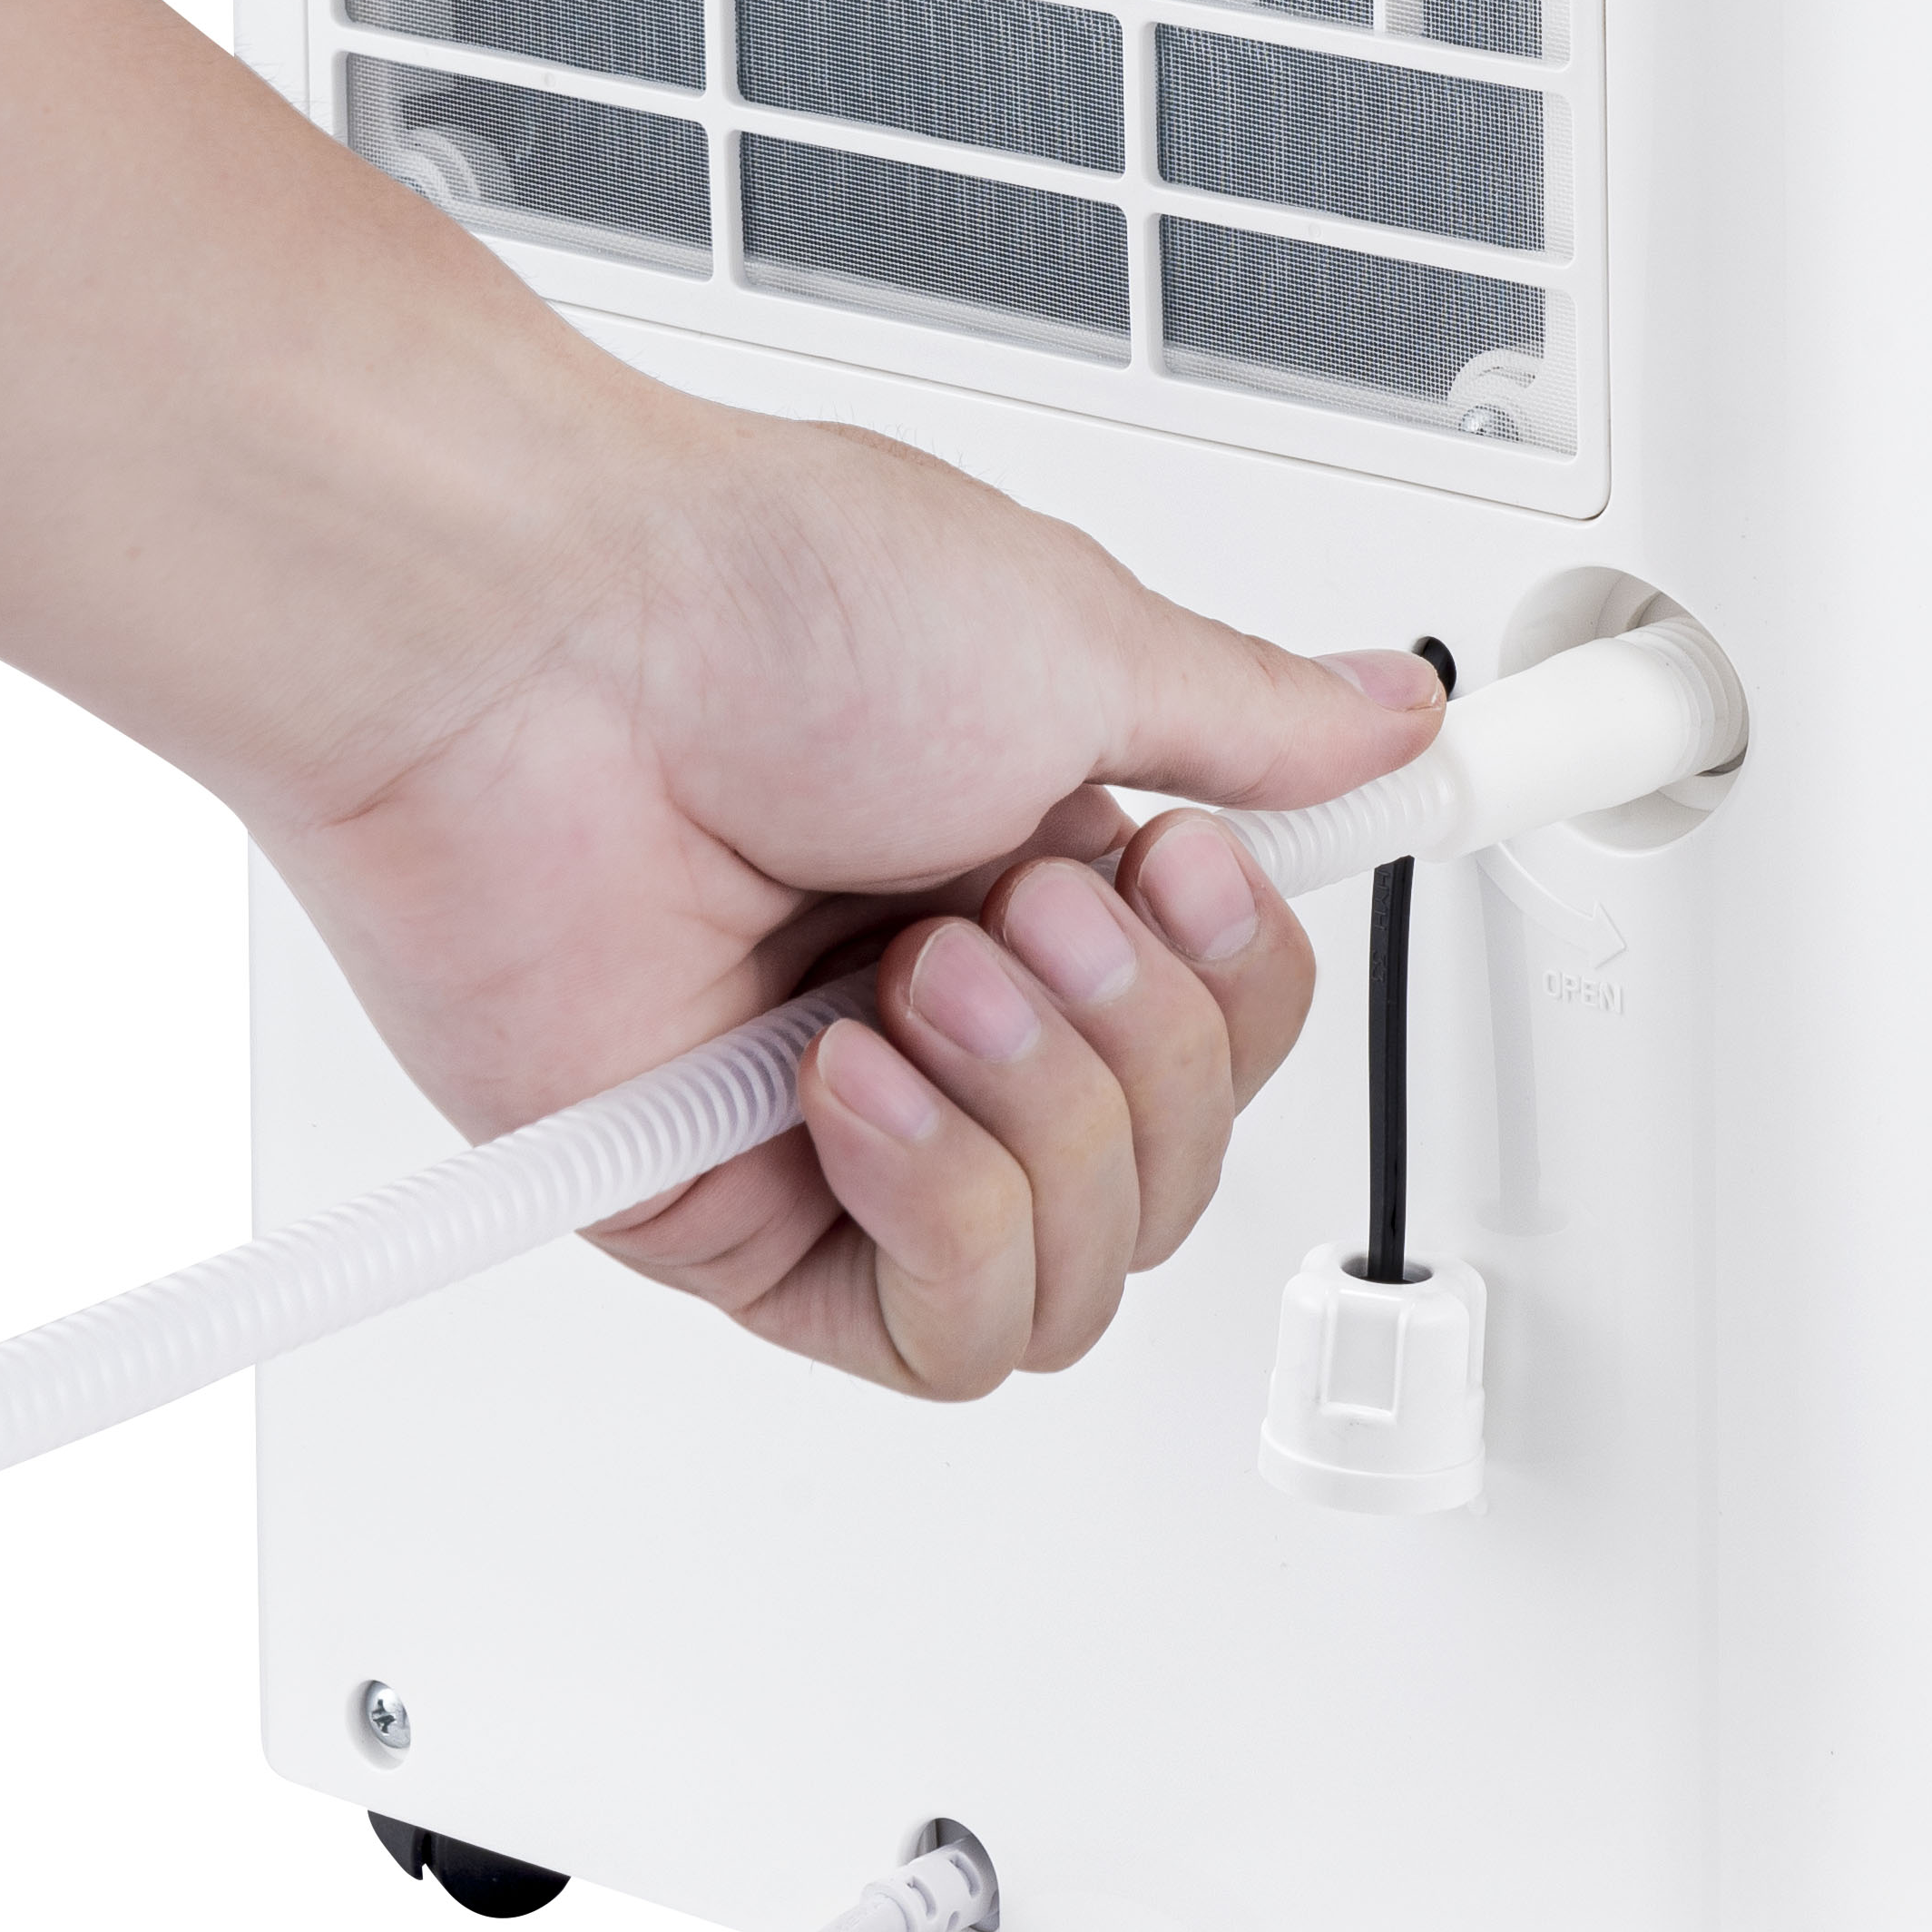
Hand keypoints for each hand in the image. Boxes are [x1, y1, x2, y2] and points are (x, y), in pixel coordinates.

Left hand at [252, 364, 1445, 1396]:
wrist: (538, 657)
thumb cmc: (754, 599)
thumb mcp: (1078, 632)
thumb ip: (1252, 722)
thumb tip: (1393, 711)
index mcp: (1032, 852)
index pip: (1234, 1027)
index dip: (1252, 983)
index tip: (1219, 872)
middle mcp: (945, 994)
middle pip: (1178, 1168)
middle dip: (1139, 1044)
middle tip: (1030, 904)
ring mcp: (847, 1114)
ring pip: (1078, 1273)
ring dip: (1039, 1119)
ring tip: (921, 974)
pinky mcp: (738, 1214)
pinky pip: (938, 1332)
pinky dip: (942, 1212)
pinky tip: (854, 1083)